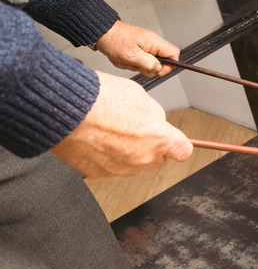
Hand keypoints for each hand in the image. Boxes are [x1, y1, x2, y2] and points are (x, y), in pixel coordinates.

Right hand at [51, 71, 192, 177]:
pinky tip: (97, 139)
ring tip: (110, 130)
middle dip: (150, 146)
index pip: (183, 150)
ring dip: (127, 152)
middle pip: (157, 159)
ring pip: (133, 164)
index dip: (177, 145)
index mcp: (158, 138)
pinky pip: (110, 166)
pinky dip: (106, 156)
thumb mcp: (139, 95)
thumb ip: (153, 114)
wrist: (64, 108)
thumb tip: (156, 121)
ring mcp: (120, 168)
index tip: (174, 142)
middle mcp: (142, 158)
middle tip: (134, 129)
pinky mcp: (99, 173)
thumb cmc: (99, 98)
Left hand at [95, 21, 179, 76]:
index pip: (174, 53)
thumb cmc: (114, 40)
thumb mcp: (131, 55)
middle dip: (150, 68)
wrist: (102, 33)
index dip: (170, 65)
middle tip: (138, 65)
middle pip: (163, 61)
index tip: (158, 70)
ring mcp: (146, 47)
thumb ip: (148, 64)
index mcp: (153, 41)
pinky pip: (142, 62)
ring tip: (129, 61)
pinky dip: (135, 64)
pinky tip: (127, 60)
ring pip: (151, 64)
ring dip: (140, 67)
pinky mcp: (140, 50)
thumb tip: (159, 68)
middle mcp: (152, 43)